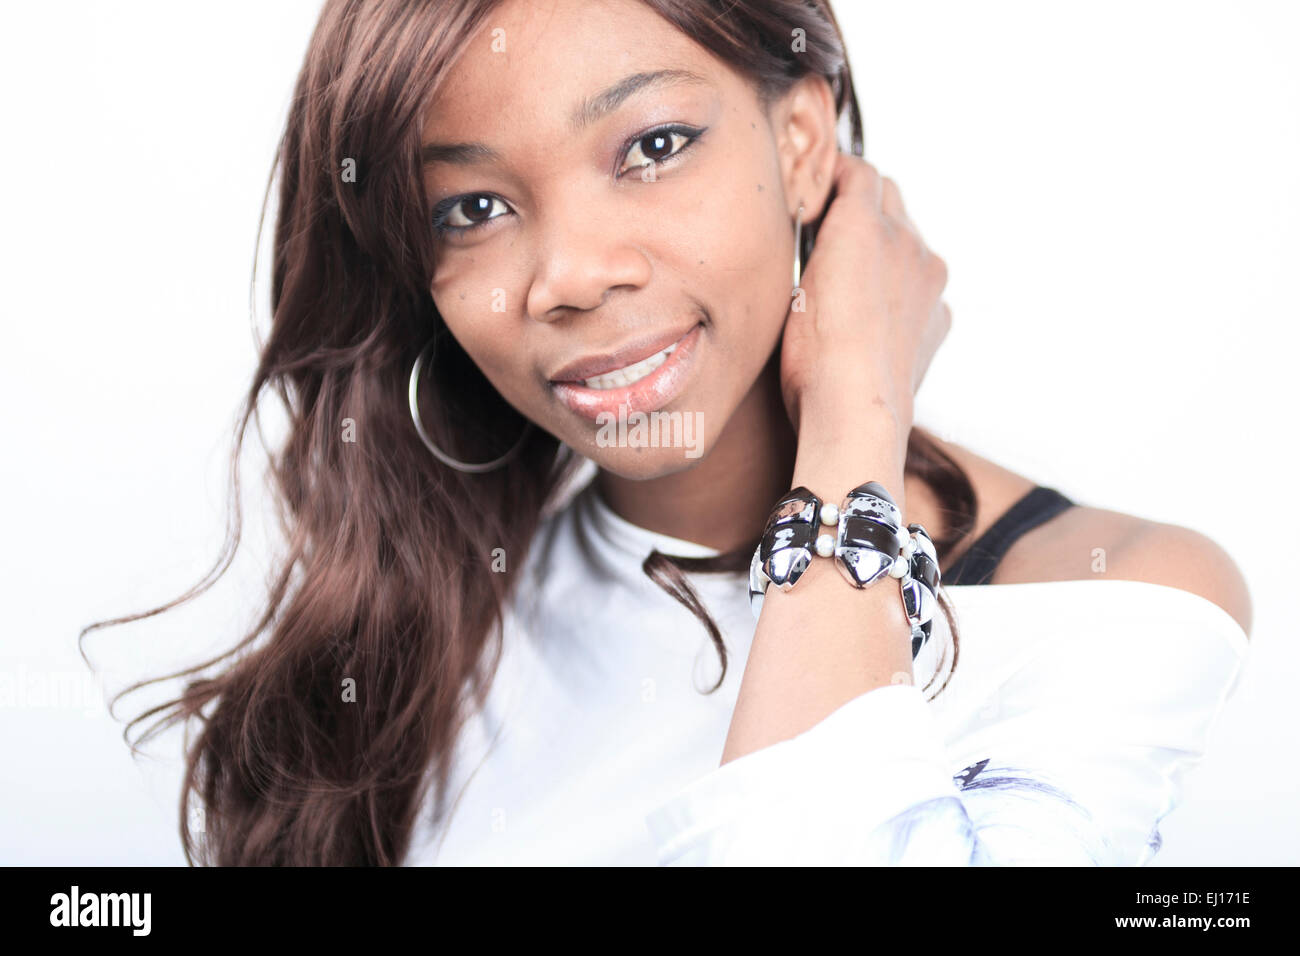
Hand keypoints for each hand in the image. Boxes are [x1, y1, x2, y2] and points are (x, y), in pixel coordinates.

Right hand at [779, 153, 951, 446]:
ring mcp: (929, 280)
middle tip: (829, 228)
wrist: (854, 412)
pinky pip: (922, 285)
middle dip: (862, 204)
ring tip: (852, 278)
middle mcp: (907, 241)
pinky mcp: (939, 316)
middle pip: (889, 197)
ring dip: (885, 245)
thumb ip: (808, 241)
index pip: (859, 171)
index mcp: (864, 224)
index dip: (836, 175)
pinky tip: (875, 316)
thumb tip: (813, 231)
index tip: (820, 187)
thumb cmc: (811, 357)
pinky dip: (903, 287)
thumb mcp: (790, 285)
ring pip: (909, 240)